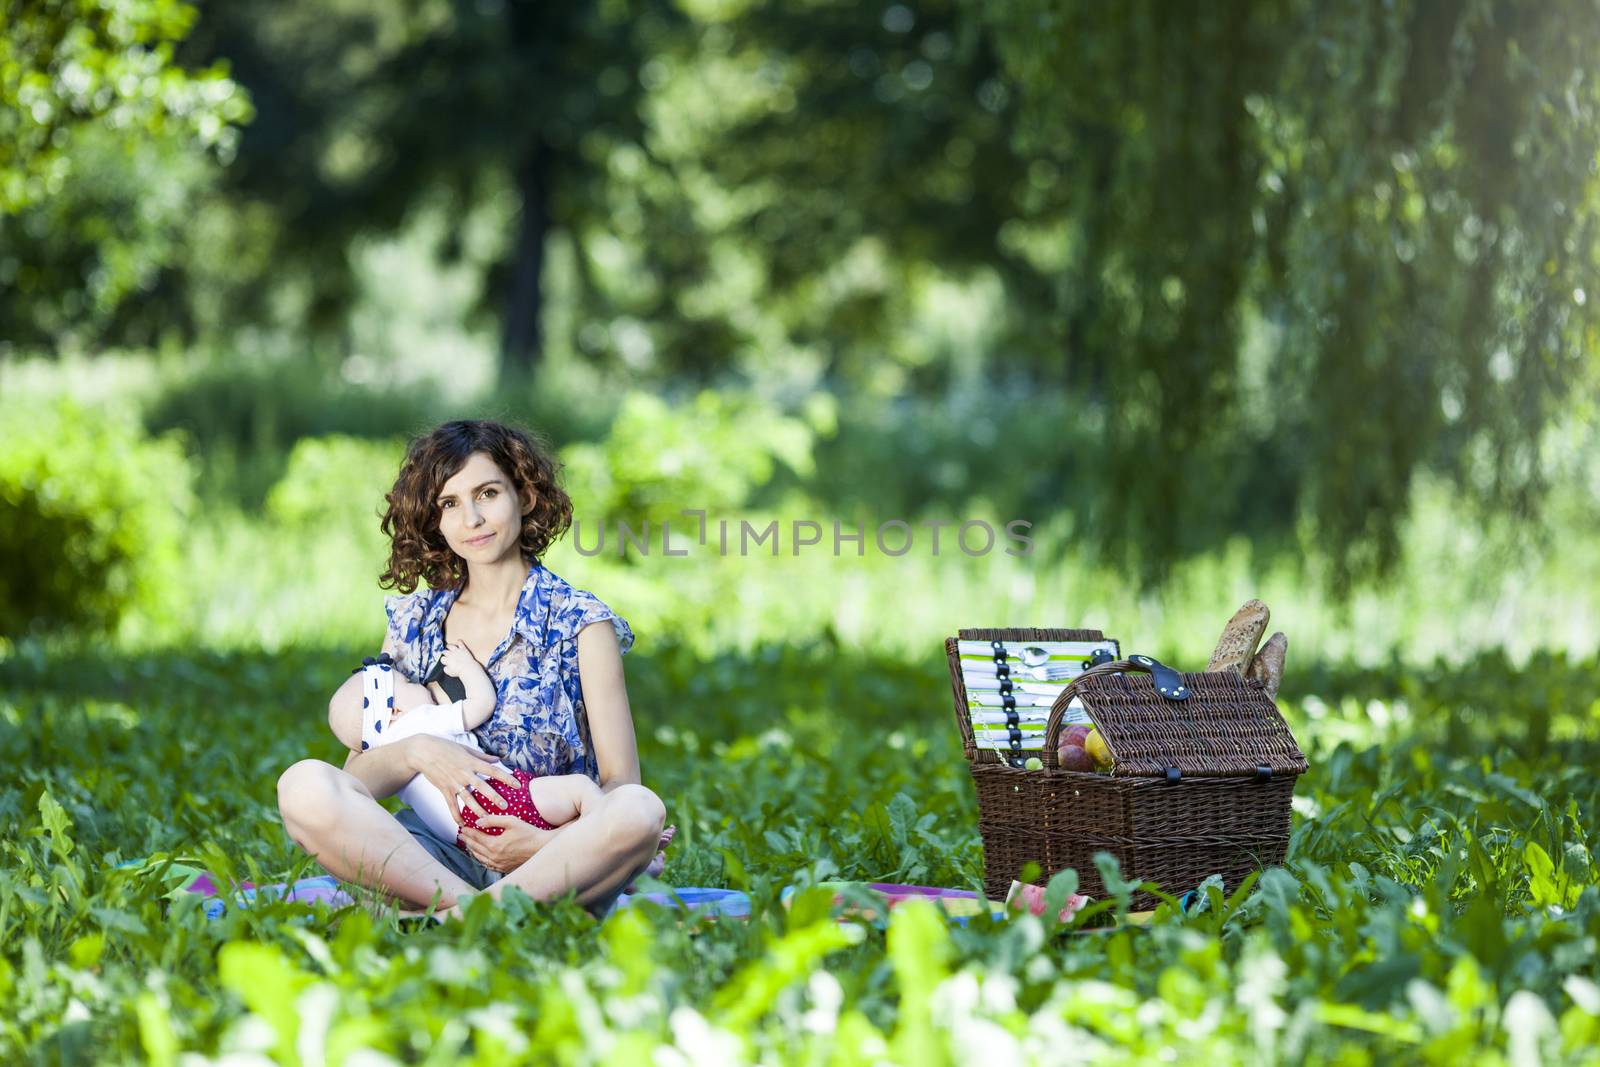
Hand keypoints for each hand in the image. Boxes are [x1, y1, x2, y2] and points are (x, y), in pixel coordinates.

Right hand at [403, 735, 520, 823]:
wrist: (424, 752)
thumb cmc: (446, 748)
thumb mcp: (466, 749)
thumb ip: (482, 756)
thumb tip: (497, 759)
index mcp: (472, 762)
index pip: (493, 770)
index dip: (506, 778)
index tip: (517, 785)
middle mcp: (464, 773)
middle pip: (482, 787)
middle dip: (494, 797)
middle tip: (505, 806)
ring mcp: (454, 782)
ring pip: (468, 799)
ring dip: (477, 810)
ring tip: (487, 819)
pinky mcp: (444, 789)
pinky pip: (452, 805)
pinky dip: (456, 815)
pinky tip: (462, 824)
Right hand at [440, 641, 485, 682]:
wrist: (468, 668)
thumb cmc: (459, 671)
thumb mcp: (449, 673)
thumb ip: (446, 669)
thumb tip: (445, 666)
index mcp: (447, 660)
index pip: (442, 658)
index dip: (443, 660)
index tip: (444, 661)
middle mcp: (451, 654)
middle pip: (445, 651)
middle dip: (444, 652)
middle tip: (444, 653)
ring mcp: (457, 650)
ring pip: (451, 646)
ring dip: (448, 646)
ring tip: (448, 646)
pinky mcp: (463, 649)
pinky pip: (460, 643)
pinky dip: (459, 642)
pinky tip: (458, 640)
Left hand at [459, 814, 558, 873]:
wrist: (542, 847)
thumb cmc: (528, 832)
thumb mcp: (511, 821)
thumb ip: (493, 820)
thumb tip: (478, 821)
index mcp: (494, 845)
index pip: (476, 838)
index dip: (468, 832)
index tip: (462, 827)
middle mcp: (494, 857)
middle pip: (476, 848)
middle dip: (467, 840)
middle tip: (461, 835)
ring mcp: (499, 864)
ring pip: (480, 858)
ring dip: (472, 850)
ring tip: (468, 844)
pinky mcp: (505, 868)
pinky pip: (488, 865)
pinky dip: (481, 859)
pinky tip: (481, 857)